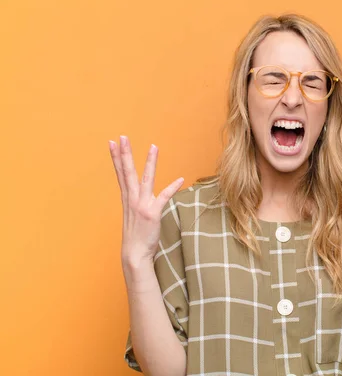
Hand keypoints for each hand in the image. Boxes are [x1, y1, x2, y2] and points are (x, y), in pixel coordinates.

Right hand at [109, 136, 184, 261]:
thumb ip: (138, 200)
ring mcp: (142, 205)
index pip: (121, 173)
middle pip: (128, 172)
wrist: (134, 253)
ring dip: (150, 163)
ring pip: (146, 179)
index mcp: (128, 198)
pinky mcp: (152, 213)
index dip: (116, 157)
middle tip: (122, 137)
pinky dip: (172, 188)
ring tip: (153, 147)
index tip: (112, 142)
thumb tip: (145, 192)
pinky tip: (180, 179)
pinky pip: (164, 198)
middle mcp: (132, 199)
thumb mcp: (134, 213)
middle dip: (125, 153)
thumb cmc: (136, 234)